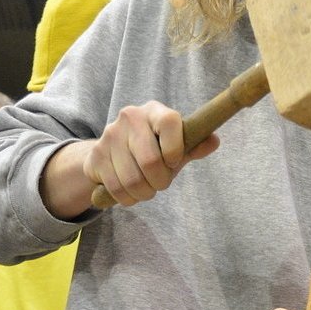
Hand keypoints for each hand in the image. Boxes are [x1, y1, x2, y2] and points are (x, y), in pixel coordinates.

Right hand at [41, 102, 220, 215]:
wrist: (111, 153)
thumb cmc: (153, 150)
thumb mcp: (175, 147)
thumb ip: (194, 145)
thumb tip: (214, 141)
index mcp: (154, 111)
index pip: (170, 122)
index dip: (175, 148)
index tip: (174, 162)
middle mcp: (130, 117)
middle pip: (150, 161)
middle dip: (160, 182)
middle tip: (160, 183)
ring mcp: (110, 135)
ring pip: (132, 180)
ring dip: (144, 193)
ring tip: (146, 189)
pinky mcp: (96, 155)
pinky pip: (116, 188)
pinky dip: (127, 198)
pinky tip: (130, 192)